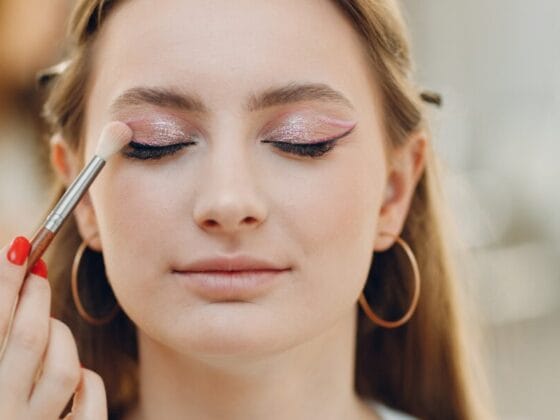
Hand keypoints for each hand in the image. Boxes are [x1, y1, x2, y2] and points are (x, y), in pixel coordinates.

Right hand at [0, 236, 107, 419]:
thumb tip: (9, 280)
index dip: (5, 281)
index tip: (20, 246)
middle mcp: (3, 413)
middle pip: (28, 337)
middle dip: (33, 296)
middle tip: (34, 269)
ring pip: (64, 364)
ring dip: (59, 335)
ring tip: (46, 324)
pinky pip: (89, 398)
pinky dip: (86, 377)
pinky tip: (73, 373)